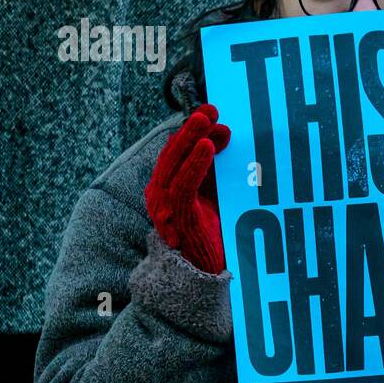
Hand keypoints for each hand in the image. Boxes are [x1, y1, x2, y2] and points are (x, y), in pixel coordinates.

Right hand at [144, 104, 230, 273]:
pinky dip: (195, 163)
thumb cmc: (211, 233)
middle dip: (191, 129)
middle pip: (172, 154)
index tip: (212, 110)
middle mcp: (161, 194)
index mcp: (168, 187)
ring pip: (174, 165)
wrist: (208, 273)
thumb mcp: (215, 192)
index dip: (194, 129)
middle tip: (210, 108)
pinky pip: (183, 185)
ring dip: (190, 139)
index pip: (178, 151)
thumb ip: (215, 165)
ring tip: (204, 120)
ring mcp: (166, 207)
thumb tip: (222, 131)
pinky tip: (207, 147)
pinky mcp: (177, 219)